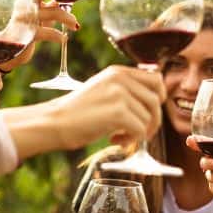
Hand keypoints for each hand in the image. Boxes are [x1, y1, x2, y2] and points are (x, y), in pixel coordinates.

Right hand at [0, 0, 78, 70]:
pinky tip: (63, 38)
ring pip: (52, 12)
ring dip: (67, 18)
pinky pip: (48, 33)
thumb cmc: (25, 24)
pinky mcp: (27, 34)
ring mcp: (24, 18)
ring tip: (75, 25)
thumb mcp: (35, 9)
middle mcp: (21, 3)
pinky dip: (58, 36)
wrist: (7, 50)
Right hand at [49, 65, 165, 148]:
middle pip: (157, 99)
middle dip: (152, 119)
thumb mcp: (103, 90)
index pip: (156, 79)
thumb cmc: (78, 111)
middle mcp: (120, 78)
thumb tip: (154, 98)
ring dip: (139, 133)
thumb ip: (125, 89)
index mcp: (118, 71)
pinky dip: (131, 141)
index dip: (157, 98)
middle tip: (138, 131)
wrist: (55, 122)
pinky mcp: (118, 113)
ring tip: (121, 137)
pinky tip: (114, 141)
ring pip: (149, 118)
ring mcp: (120, 94)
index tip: (147, 112)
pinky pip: (140, 130)